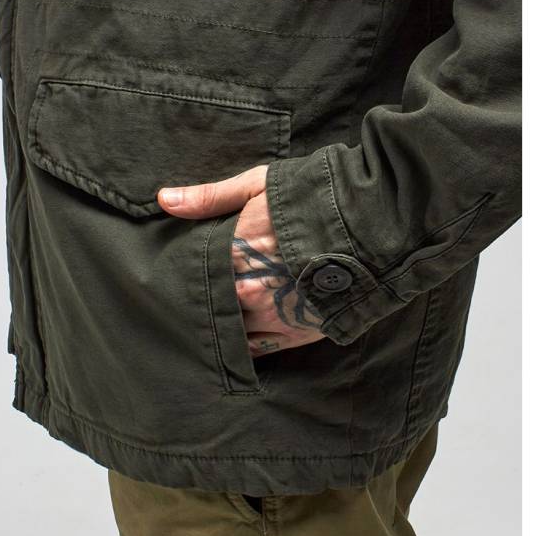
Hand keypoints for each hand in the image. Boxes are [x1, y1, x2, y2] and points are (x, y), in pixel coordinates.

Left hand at [158, 166, 323, 356]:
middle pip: (208, 305)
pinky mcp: (293, 334)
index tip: (173, 277)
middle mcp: (246, 289)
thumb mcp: (259, 184)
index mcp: (232, 252)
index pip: (191, 273)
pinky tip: (235, 341)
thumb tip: (164, 199)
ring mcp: (270, 315)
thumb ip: (210, 197)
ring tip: (213, 322)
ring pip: (228, 330)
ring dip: (221, 325)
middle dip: (200, 303)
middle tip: (187, 305)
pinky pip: (254, 350)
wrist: (371, 225)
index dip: (183, 276)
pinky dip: (241, 346)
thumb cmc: (313, 198)